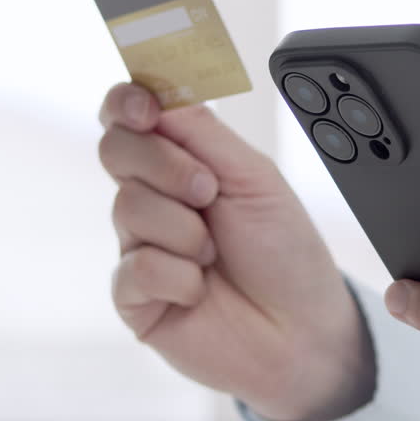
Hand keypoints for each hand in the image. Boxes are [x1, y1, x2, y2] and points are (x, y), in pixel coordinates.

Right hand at [98, 83, 372, 420]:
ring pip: (128, 207)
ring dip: (186, 230)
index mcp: (182, 161)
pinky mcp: (134, 297)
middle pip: (115, 149)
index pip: (129, 115)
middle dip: (166, 165)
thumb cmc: (285, 253)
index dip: (127, 102)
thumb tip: (154, 90)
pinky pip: (135, 267)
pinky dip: (179, 276)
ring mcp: (139, 245)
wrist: (303, 330)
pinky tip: (200, 290)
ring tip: (216, 254)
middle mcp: (153, 197)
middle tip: (209, 192)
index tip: (146, 109)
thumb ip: (202, 133)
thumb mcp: (255, 179)